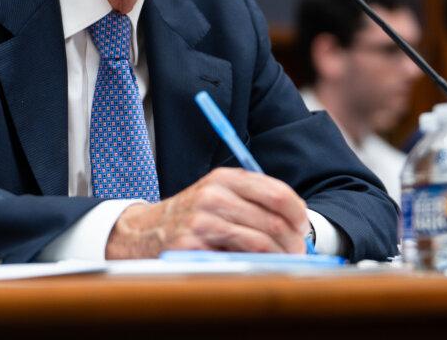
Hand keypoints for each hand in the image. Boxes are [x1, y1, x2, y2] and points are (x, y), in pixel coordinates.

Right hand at [104, 167, 308, 258]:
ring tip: (285, 263)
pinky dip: (256, 266)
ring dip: (280, 257)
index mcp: (224, 178)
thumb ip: (250, 200)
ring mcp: (203, 221)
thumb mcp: (216, 195)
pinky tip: (259, 268)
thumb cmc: (189, 216)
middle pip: (273, 220)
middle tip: (299, 253)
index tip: (303, 227)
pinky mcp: (194, 246)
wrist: (142, 232)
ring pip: (261, 242)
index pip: (277, 193)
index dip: (298, 213)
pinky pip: (238, 259)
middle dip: (293, 241)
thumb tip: (296, 222)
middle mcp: (214, 195)